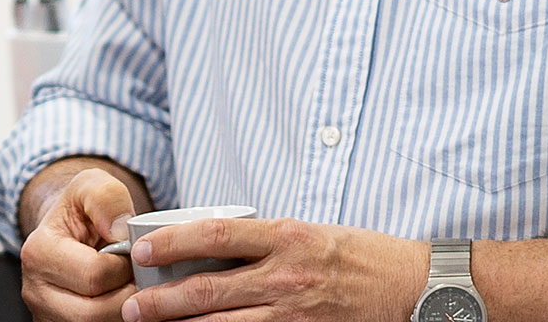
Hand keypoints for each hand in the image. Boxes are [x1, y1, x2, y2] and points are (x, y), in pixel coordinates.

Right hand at [21, 168, 141, 321]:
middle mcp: (35, 291)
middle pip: (94, 312)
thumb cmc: (82, 210)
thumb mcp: (93, 186)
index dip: (125, 266)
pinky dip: (116, 318)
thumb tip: (120, 230)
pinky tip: (123, 301)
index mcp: (39, 253)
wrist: (70, 230)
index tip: (133, 253)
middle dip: (128, 294)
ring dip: (124, 310)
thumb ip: (107, 197)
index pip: (94, 276)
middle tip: (140, 275)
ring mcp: (46, 315)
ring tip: (132, 288)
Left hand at [121, 218, 428, 321]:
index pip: (215, 235)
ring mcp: (296, 312)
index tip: (142, 248)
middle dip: (163, 302)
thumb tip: (212, 250)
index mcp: (286, 236)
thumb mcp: (311, 233)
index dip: (172, 242)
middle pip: (209, 290)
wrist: (416, 289)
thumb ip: (265, 242)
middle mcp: (286, 274)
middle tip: (131, 307)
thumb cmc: (362, 257)